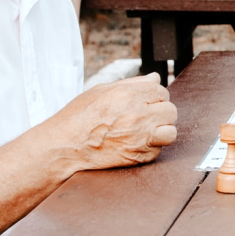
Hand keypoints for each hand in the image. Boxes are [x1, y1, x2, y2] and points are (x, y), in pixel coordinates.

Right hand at [54, 74, 177, 169]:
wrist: (64, 148)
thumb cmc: (78, 117)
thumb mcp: (102, 91)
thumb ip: (132, 84)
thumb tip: (155, 79)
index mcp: (130, 95)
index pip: (161, 90)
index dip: (153, 96)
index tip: (144, 102)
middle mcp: (138, 115)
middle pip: (170, 110)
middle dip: (160, 112)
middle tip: (145, 117)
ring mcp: (140, 137)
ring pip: (171, 130)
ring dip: (162, 130)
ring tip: (148, 131)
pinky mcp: (139, 156)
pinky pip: (159, 150)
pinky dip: (152, 147)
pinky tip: (138, 144)